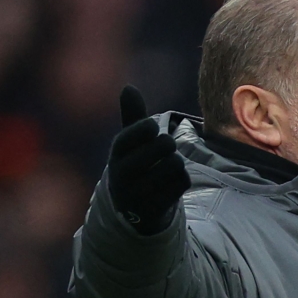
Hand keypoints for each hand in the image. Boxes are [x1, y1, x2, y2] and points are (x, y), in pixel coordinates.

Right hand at [107, 85, 190, 233]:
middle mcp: (122, 175)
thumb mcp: (130, 142)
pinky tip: (171, 184)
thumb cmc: (134, 165)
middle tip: (165, 150)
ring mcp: (137, 195)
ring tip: (166, 168)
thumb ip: (132, 116)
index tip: (151, 129)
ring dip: (177, 163)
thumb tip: (128, 87)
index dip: (149, 127)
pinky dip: (182, 180)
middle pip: (164, 145)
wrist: (132, 210)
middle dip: (170, 144)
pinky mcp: (155, 209)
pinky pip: (182, 183)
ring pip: (176, 164)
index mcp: (116, 154)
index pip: (136, 132)